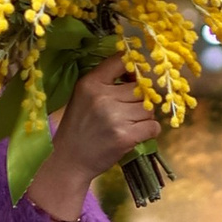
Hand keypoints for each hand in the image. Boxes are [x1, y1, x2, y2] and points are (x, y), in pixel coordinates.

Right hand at [27, 56, 160, 221]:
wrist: (69, 160)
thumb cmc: (79, 127)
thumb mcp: (83, 97)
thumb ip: (106, 83)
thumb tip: (138, 74)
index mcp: (90, 83)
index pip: (121, 61)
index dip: (134, 68)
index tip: (133, 78)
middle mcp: (102, 97)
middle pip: (140, 89)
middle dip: (138, 101)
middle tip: (128, 113)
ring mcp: (115, 117)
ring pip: (149, 109)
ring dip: (144, 118)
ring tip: (129, 125)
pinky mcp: (125, 136)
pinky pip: (153, 126)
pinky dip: (149, 131)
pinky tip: (136, 135)